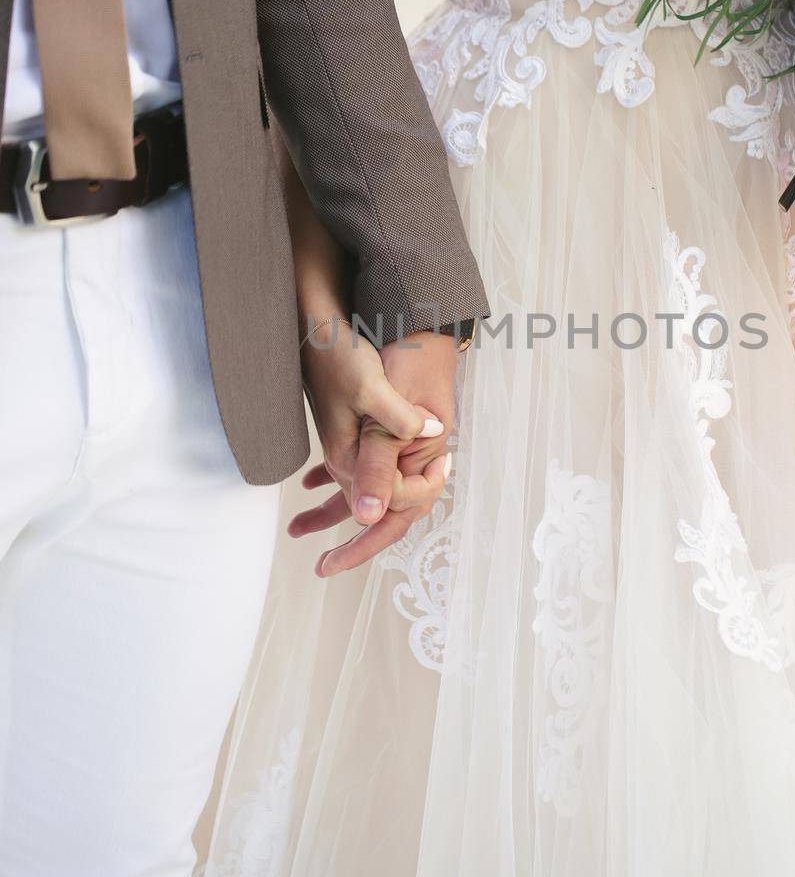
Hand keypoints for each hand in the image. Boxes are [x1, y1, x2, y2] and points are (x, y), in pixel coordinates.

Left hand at [294, 320, 450, 576]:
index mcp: (416, 448)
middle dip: (351, 538)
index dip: (367, 539)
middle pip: (386, 507)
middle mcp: (412, 449)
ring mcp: (398, 438)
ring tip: (297, 529)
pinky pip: (362, 464)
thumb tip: (373, 510)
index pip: (400, 510)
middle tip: (321, 566)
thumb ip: (379, 454)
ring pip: (369, 487)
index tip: (331, 559)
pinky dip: (335, 480)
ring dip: (335, 509)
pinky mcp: (381, 424)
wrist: (391, 310)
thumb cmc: (383, 345)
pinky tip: (308, 485)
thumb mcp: (375, 396)